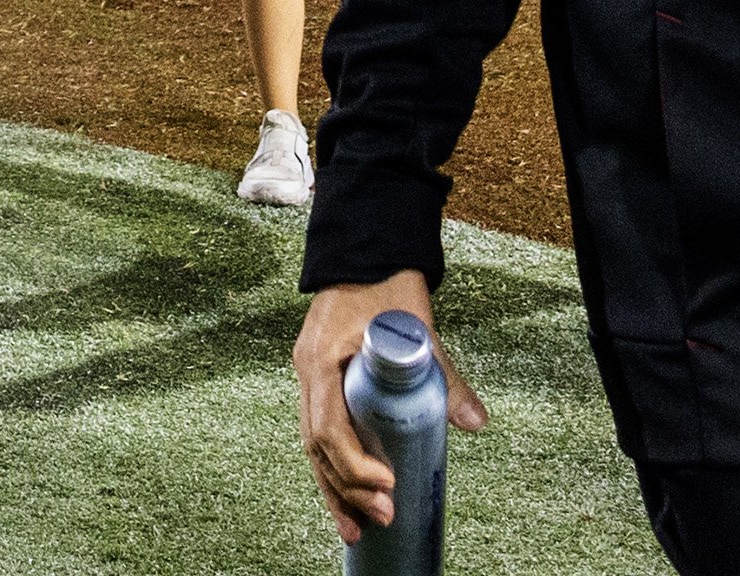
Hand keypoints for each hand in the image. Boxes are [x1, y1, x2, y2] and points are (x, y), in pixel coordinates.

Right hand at [296, 274, 486, 544]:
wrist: (364, 254)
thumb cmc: (385, 287)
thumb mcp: (417, 329)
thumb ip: (444, 375)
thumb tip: (473, 422)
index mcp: (320, 360)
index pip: (328, 425)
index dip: (354, 464)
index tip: (387, 486)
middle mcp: (307, 373)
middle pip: (316, 445)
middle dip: (346, 489)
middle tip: (382, 519)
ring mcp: (311, 379)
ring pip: (314, 445)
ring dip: (335, 488)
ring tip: (359, 528)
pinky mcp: (322, 382)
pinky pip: (320, 433)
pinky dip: (333, 468)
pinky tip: (349, 496)